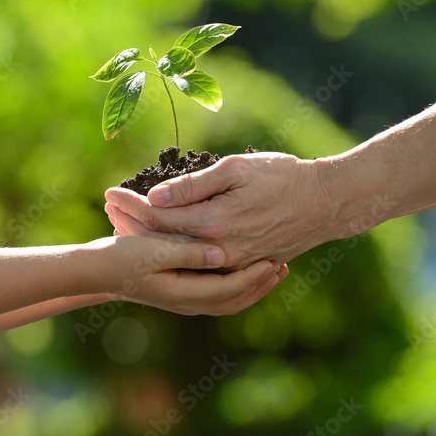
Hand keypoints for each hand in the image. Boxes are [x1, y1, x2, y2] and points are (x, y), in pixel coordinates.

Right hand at [87, 235, 287, 315]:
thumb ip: (189, 252)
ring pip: (227, 301)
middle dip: (260, 285)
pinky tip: (239, 269)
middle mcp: (188, 303)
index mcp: (184, 294)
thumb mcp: (155, 250)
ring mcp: (183, 302)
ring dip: (250, 287)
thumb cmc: (122, 256)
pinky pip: (217, 295)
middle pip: (235, 300)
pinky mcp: (179, 294)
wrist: (96, 271)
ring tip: (270, 270)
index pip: (230, 288)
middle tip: (282, 266)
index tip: (274, 259)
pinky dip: (235, 286)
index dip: (254, 276)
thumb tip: (223, 255)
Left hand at [104, 151, 338, 269]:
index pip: (159, 219)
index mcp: (215, 224)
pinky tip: (164, 241)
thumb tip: (156, 197)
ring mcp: (233, 263)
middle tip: (108, 210)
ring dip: (150, 241)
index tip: (109, 194)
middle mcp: (220, 251)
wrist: (326, 202)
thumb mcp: (236, 169)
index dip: (131, 206)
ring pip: (180, 256)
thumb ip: (194, 185)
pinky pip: (201, 263)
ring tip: (126, 226)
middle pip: (163, 243)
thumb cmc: (283, 176)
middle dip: (132, 225)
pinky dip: (178, 251)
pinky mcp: (243, 265)